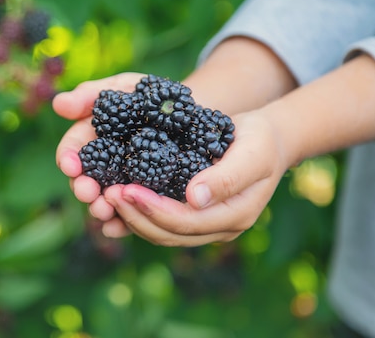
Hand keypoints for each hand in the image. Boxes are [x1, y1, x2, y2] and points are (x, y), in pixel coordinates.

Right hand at [52, 72, 144, 232]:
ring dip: (101, 208)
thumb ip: (91, 95)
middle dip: (83, 188)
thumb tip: (58, 104)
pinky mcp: (145, 198)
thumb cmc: (148, 96)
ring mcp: (123, 184)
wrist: (189, 113)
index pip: (73, 151)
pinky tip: (118, 228)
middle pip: (85, 181)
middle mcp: (103, 166)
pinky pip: (130, 215)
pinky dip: (121, 224)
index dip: (68, 158)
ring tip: (104, 210)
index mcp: (92, 140)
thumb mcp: (122, 88)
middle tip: (88, 192)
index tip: (69, 165)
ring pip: (105, 201)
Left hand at [102, 111, 290, 245]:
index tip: (126, 189)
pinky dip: (138, 213)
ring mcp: (205, 225)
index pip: (186, 222)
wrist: (266, 140)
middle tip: (108, 194)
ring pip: (162, 233)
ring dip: (132, 218)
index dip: (153, 209)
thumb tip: (194, 199)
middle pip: (169, 233)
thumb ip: (227, 176)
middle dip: (135, 216)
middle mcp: (218, 227)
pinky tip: (118, 198)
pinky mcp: (192, 214)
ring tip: (107, 195)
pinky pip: (161, 222)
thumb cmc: (260, 141)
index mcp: (234, 216)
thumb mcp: (253, 151)